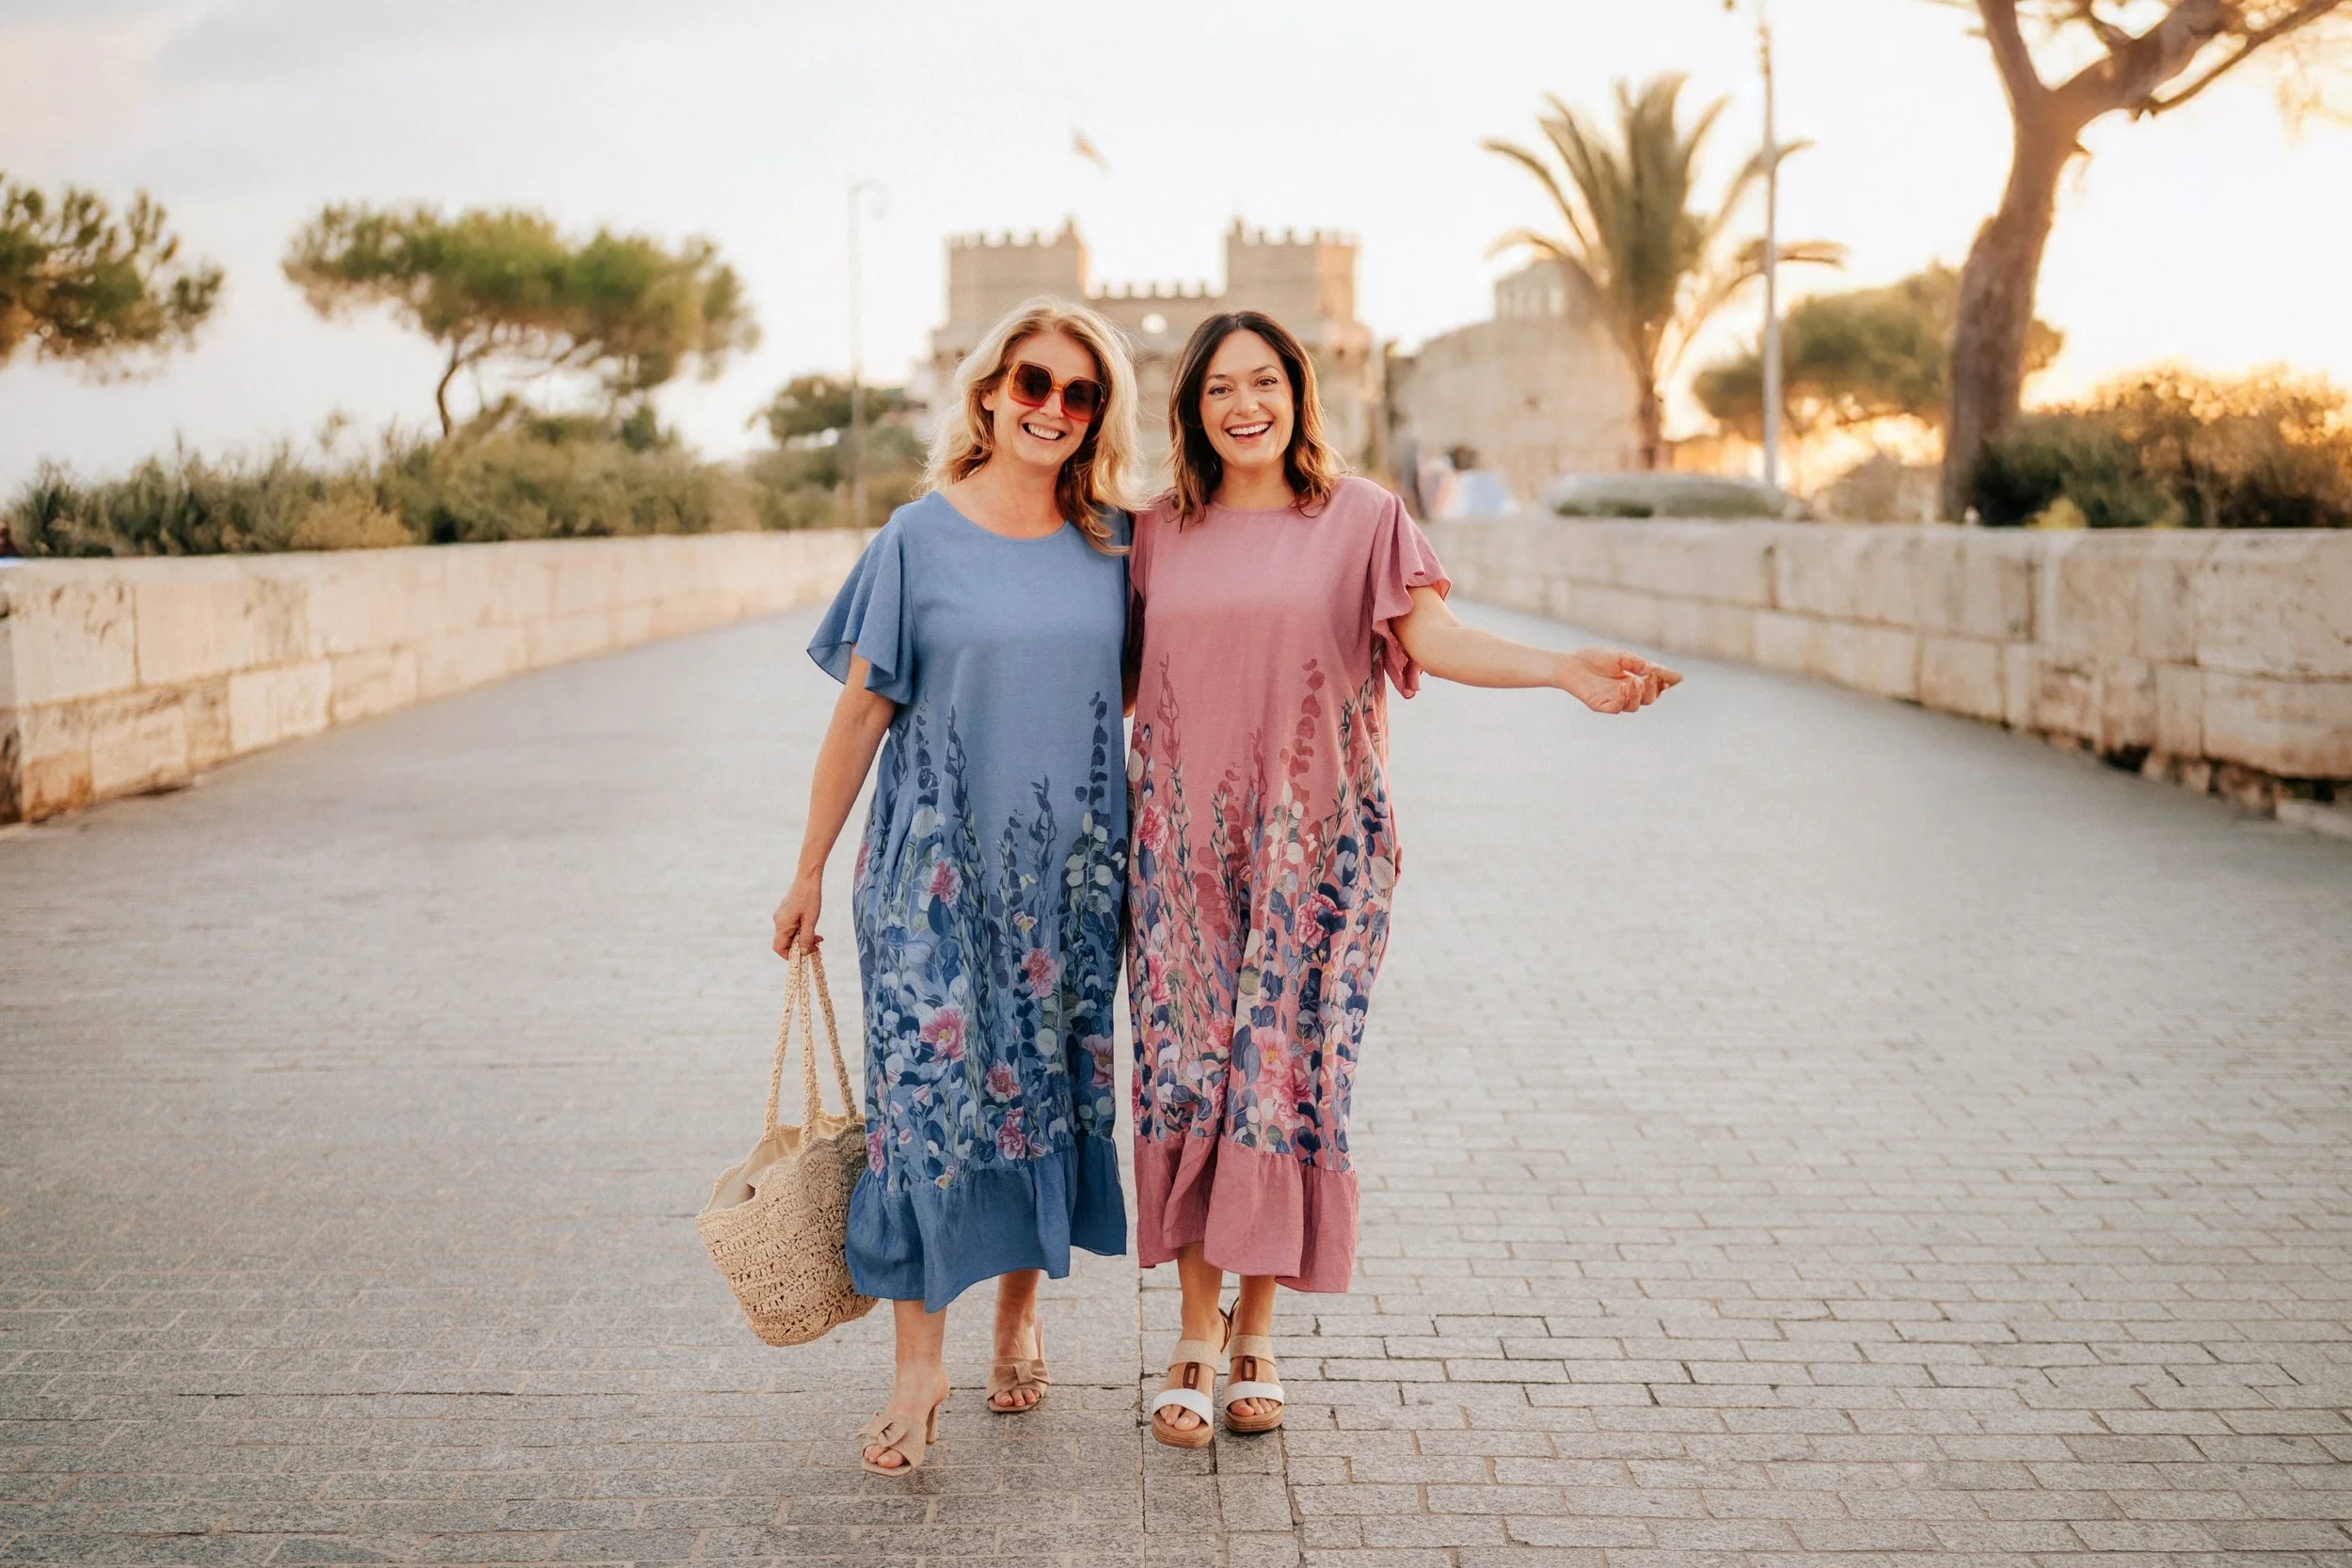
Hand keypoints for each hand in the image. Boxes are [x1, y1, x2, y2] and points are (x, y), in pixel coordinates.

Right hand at [771, 872, 823, 957]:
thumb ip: (806, 938)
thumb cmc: (810, 898)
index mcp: (782, 924)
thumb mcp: (810, 921)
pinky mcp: (787, 910)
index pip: (779, 948)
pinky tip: (812, 925)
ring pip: (790, 933)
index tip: (803, 956)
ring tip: (818, 936)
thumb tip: (803, 953)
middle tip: (817, 944)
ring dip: (803, 937)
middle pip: (786, 941)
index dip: (789, 956)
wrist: (808, 877)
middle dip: (801, 945)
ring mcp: (782, 915)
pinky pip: (792, 925)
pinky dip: (801, 928)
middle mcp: (778, 921)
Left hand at [1557, 646, 1680, 713]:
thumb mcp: (1622, 657)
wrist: (1570, 663)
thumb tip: (1665, 672)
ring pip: (1634, 706)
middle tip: (1652, 676)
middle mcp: (1627, 693)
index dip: (1664, 683)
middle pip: (1649, 699)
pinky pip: (1616, 708)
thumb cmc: (1595, 658)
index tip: (1671, 677)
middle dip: (1654, 689)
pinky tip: (1623, 686)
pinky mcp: (1601, 705)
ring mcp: (1614, 701)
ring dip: (1639, 694)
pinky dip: (1623, 699)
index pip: (1655, 687)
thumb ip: (1641, 665)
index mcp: (1635, 680)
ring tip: (1635, 681)